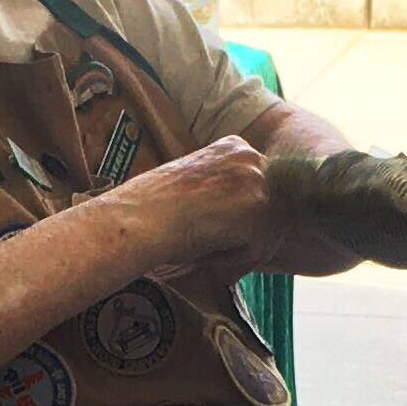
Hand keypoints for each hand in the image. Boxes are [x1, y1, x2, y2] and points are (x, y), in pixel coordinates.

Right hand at [107, 133, 282, 276]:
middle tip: (209, 245)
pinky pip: (257, 250)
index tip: (211, 229)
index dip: (238, 219)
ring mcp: (256, 182)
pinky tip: (205, 250)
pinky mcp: (257, 211)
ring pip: (265, 232)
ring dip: (237, 248)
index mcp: (236, 146)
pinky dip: (233, 259)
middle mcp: (251, 157)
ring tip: (202, 246)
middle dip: (245, 235)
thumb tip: (246, 218)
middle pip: (269, 211)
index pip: (258, 190)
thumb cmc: (154, 209)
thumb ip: (225, 191)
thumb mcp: (197, 185)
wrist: (137, 219)